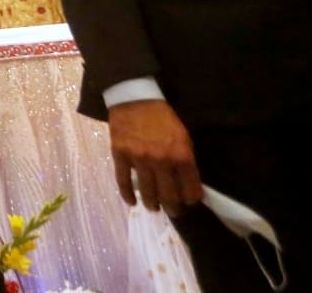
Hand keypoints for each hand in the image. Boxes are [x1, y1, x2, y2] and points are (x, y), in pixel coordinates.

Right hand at [109, 99, 201, 215]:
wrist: (135, 99)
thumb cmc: (163, 119)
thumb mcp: (184, 137)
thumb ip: (186, 161)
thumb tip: (187, 184)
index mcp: (181, 155)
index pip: (190, 189)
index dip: (191, 200)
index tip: (189, 203)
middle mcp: (161, 161)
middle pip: (169, 196)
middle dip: (174, 208)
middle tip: (174, 212)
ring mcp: (139, 159)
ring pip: (148, 192)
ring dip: (153, 204)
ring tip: (155, 208)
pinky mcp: (120, 155)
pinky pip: (123, 181)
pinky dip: (128, 195)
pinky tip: (132, 202)